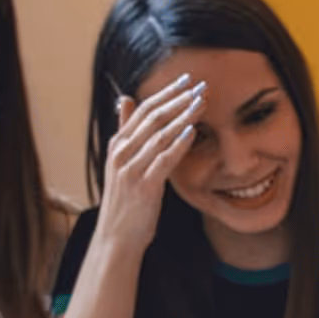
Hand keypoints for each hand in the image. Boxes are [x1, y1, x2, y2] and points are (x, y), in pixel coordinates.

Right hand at [95, 75, 204, 253]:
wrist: (116, 238)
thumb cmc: (125, 200)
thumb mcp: (121, 161)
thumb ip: (126, 130)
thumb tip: (127, 99)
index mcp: (118, 144)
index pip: (144, 109)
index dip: (166, 93)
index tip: (187, 79)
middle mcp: (122, 153)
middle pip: (153, 118)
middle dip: (179, 99)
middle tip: (201, 85)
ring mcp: (131, 170)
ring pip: (160, 135)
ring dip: (183, 117)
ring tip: (202, 102)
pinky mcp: (143, 187)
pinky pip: (162, 160)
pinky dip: (177, 144)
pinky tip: (192, 131)